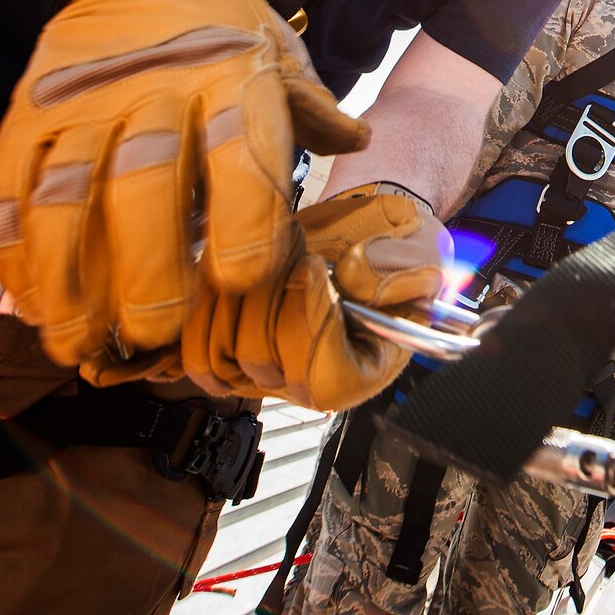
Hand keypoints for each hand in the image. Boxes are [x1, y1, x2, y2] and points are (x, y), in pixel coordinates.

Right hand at [0, 0, 368, 371]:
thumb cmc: (216, 29)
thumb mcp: (276, 54)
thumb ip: (311, 108)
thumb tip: (359, 144)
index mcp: (229, 78)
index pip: (240, 150)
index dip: (244, 218)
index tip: (243, 279)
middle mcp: (154, 90)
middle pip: (145, 183)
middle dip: (148, 267)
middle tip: (154, 332)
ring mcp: (83, 103)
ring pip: (66, 195)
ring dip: (68, 278)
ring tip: (79, 342)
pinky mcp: (27, 113)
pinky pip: (11, 187)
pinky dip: (13, 250)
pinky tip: (28, 302)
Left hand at [169, 186, 451, 410]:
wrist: (352, 230)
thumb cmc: (388, 244)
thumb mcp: (422, 249)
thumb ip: (407, 269)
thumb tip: (357, 279)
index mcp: (364, 372)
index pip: (323, 376)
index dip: (312, 316)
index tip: (316, 265)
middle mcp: (307, 384)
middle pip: (262, 356)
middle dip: (273, 288)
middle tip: (297, 247)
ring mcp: (259, 372)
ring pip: (219, 349)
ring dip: (238, 287)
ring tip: (270, 255)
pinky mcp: (222, 351)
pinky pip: (191, 342)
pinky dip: (204, 298)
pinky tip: (234, 266)